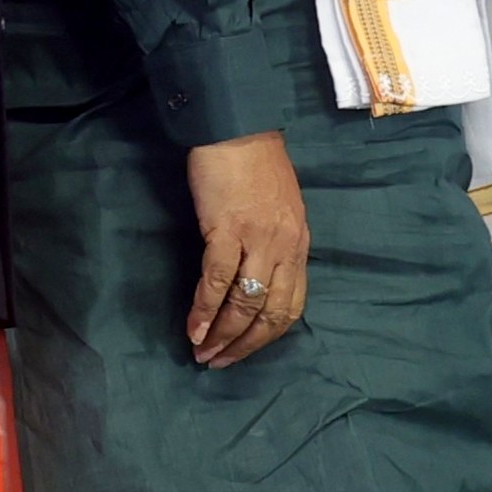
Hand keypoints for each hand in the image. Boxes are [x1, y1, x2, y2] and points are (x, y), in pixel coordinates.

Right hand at [186, 129, 308, 366]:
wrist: (238, 129)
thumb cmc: (255, 169)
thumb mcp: (278, 212)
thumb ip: (273, 247)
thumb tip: (255, 287)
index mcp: (299, 242)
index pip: (292, 304)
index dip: (266, 336)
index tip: (241, 353)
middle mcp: (286, 244)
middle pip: (272, 312)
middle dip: (244, 344)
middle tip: (217, 362)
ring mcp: (260, 237)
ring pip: (246, 302)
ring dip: (222, 334)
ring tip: (201, 352)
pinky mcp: (229, 228)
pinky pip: (218, 280)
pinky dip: (205, 310)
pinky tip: (193, 328)